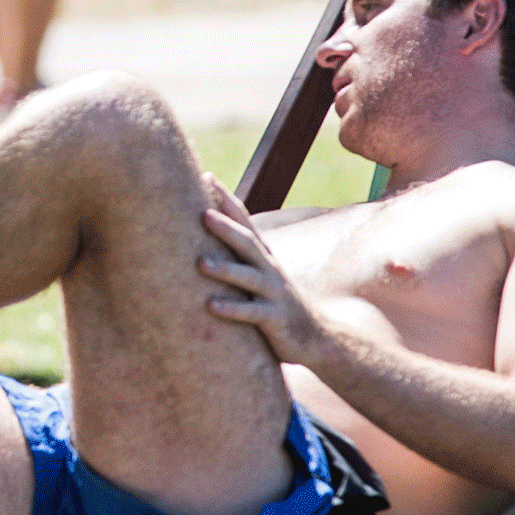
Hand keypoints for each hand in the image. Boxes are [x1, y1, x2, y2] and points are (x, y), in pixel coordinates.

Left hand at [197, 175, 325, 365]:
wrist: (315, 339)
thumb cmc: (276, 306)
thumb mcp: (257, 278)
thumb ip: (236, 258)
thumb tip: (201, 238)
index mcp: (263, 258)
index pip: (245, 222)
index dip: (227, 200)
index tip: (206, 175)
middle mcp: (270, 271)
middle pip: (247, 244)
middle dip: (226, 227)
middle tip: (202, 213)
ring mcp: (274, 294)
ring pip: (249, 278)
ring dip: (225, 270)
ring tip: (199, 263)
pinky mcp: (275, 320)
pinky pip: (252, 314)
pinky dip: (232, 309)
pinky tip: (210, 306)